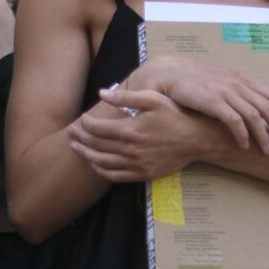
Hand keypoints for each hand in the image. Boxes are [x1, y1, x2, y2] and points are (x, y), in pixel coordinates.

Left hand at [69, 88, 219, 182]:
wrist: (198, 139)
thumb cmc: (176, 116)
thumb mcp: (153, 99)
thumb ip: (126, 96)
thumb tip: (102, 93)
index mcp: (130, 129)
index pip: (96, 128)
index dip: (84, 123)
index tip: (81, 119)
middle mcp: (130, 149)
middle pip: (95, 145)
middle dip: (79, 138)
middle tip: (70, 133)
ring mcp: (136, 164)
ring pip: (101, 162)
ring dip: (86, 155)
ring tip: (77, 148)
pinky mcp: (143, 173)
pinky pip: (115, 175)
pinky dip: (101, 170)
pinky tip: (96, 164)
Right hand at [130, 56, 268, 153]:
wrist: (170, 72)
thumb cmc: (196, 81)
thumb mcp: (222, 83)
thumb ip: (237, 93)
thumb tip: (253, 108)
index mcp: (242, 79)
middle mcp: (237, 84)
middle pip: (268, 107)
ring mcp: (226, 92)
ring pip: (254, 115)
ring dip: (264, 135)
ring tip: (268, 150)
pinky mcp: (212, 101)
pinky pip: (233, 120)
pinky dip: (242, 134)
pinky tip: (245, 145)